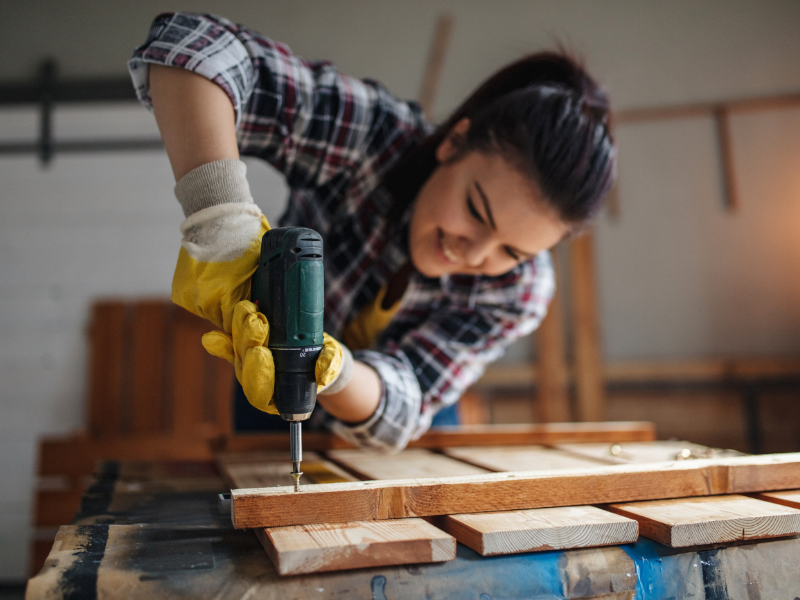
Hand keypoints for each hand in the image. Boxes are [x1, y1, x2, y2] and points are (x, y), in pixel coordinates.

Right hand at [170, 160, 268, 333]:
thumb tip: (265, 311)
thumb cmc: (244, 241)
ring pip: (208, 312)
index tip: (253, 316)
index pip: (237, 324)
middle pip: (221, 320)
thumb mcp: (259, 269)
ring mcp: (189, 296)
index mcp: (224, 296)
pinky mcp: (179, 292)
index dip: (246, 320)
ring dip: (217, 305)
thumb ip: (258, 293)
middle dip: (232, 313)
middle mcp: (203, 300)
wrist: (217, 218)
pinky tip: (212, 282)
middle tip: (242, 298)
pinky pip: (195, 303)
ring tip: (226, 286)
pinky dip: (203, 297)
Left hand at [201, 301, 348, 412]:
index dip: (258, 373)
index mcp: (277, 396)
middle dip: (248, 342)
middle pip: (245, 367)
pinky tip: (214, 331)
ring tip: (246, 309)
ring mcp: (248, 365)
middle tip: (255, 322)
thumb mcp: (332, 363)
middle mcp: (258, 382)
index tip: (262, 351)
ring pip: (237, 351)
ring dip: (238, 330)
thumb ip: (328, 366)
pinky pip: (228, 344)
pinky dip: (222, 337)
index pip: (261, 393)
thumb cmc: (324, 362)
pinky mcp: (243, 349)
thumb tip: (322, 374)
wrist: (317, 353)